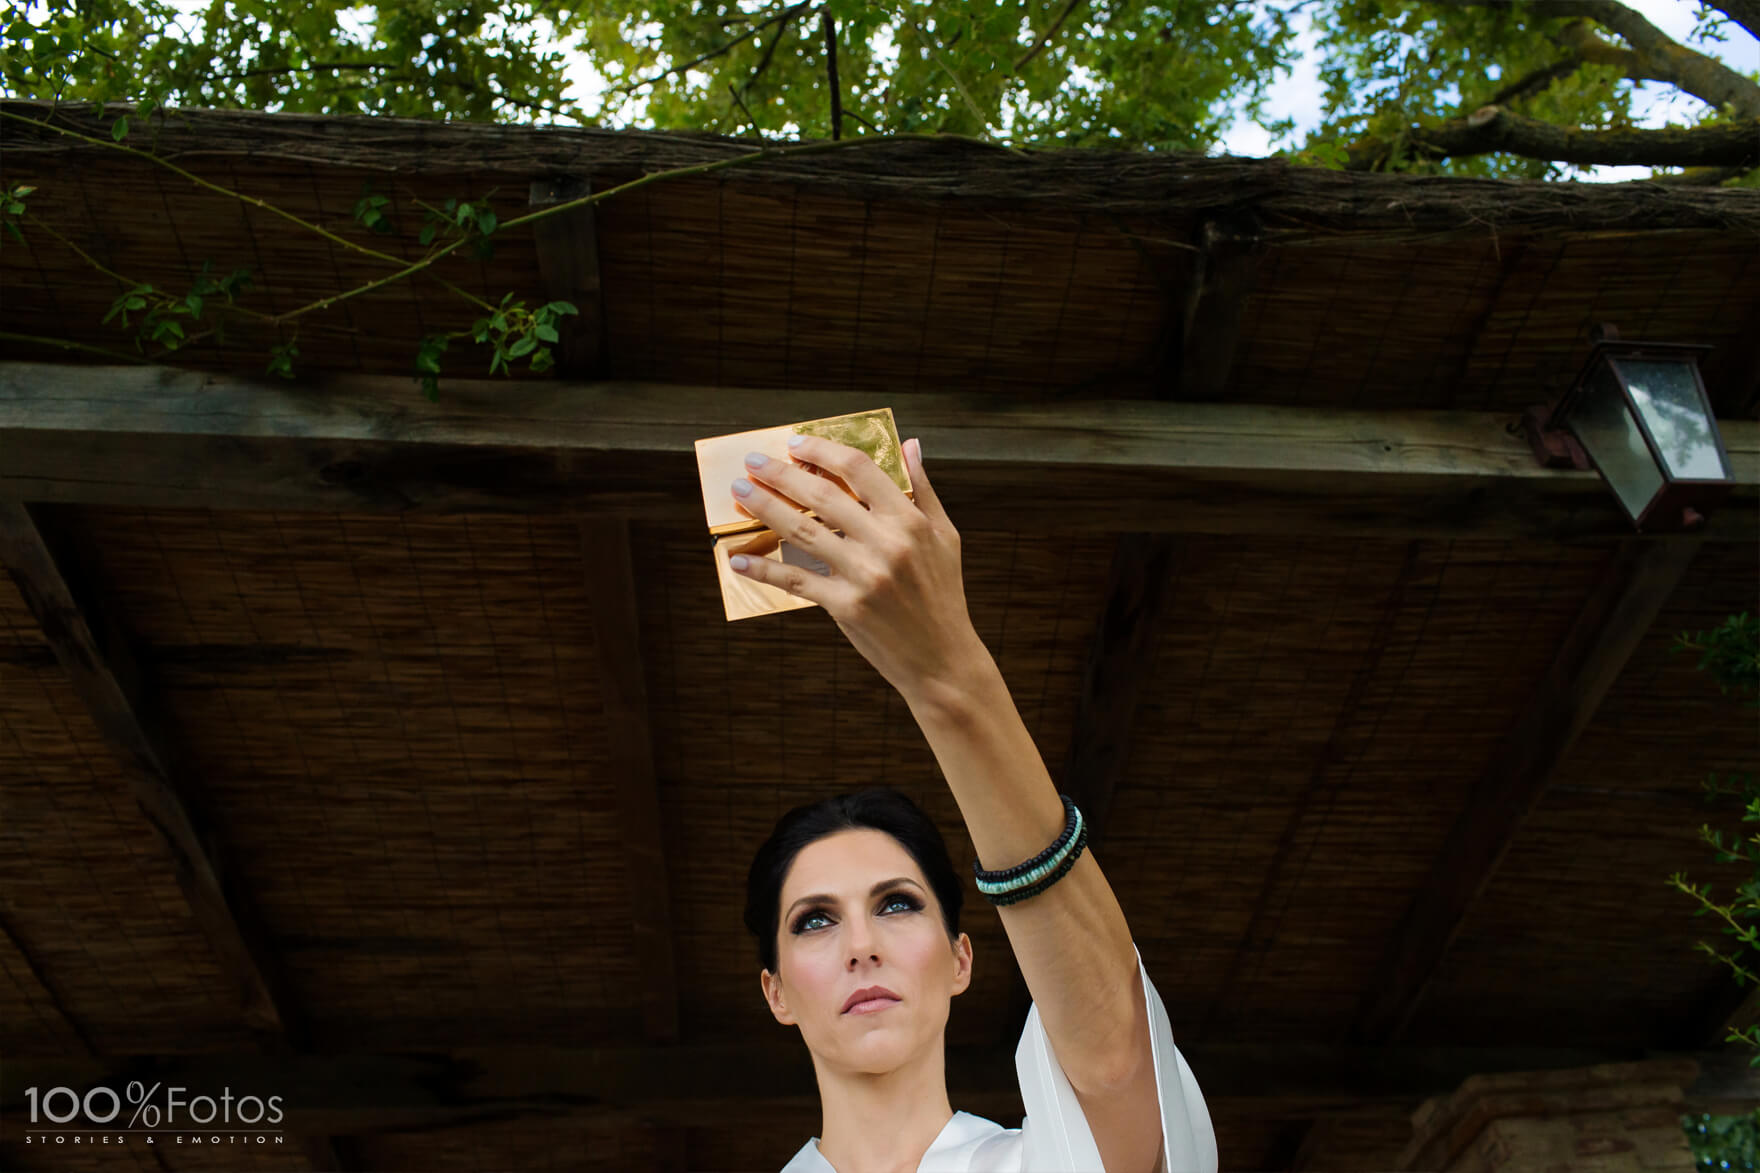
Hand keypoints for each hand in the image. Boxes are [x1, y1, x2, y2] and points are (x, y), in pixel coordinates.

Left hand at [728, 434, 986, 703]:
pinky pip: (796, 581)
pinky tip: (738, 559)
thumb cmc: (943, 595)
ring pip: (803, 533)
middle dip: (781, 474)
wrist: (941, 659)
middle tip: (752, 461)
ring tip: (740, 491)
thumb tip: (910, 445)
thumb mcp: (945, 537)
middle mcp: (886, 545)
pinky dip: (764, 570)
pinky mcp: (845, 607)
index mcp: (909, 522)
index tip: (797, 443)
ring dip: (765, 508)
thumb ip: (924, 489)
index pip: (860, 470)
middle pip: (822, 497)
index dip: (823, 451)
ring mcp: (863, 576)